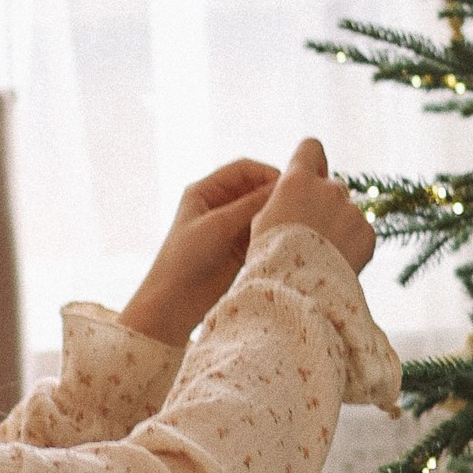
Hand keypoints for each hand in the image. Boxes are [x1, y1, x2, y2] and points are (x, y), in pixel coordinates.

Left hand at [118, 159, 280, 347]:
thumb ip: (250, 204)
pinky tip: (285, 238)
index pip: (243, 169)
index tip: (288, 185)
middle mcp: (219, 204)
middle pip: (255, 188)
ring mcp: (230, 227)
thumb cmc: (185, 259)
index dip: (266, 173)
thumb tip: (283, 186)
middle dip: (274, 194)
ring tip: (294, 222)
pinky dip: (272, 233)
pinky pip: (261, 232)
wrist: (174, 302)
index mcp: (206, 190)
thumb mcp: (217, 225)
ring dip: (275, 215)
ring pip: (261, 211)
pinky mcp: (239, 248)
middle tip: (297, 205)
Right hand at [249, 137, 375, 275]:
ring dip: (339, 225)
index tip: (310, 173)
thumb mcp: (264, 221)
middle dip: (325, 202)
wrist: (298, 291)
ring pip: (347, 211)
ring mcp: (352, 210)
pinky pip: (361, 232)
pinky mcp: (368, 232)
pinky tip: (337, 262)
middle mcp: (329, 188)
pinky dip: (353, 244)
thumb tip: (293, 197)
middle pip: (332, 185)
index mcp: (298, 181)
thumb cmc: (271, 259)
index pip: (311, 148)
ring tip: (323, 253)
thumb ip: (284, 201)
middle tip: (312, 231)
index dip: (311, 159)